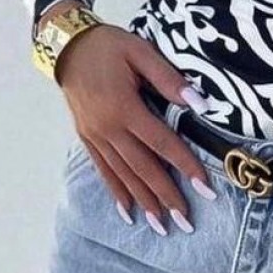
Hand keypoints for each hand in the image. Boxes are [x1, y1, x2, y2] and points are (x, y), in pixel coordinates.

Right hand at [52, 15, 218, 235]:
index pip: (162, 143)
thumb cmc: (109, 46)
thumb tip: (200, 103)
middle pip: (143, 168)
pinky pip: (104, 170)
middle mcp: (108, 128)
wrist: (66, 45)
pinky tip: (129, 212)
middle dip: (166, 197)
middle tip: (187, 223)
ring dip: (144, 202)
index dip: (186, 166)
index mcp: (124, 108)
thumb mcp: (141, 52)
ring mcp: (95, 136)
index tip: (206, 188)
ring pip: (124, 175)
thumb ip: (169, 79)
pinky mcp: (87, 137)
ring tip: (162, 226)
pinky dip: (117, 192)